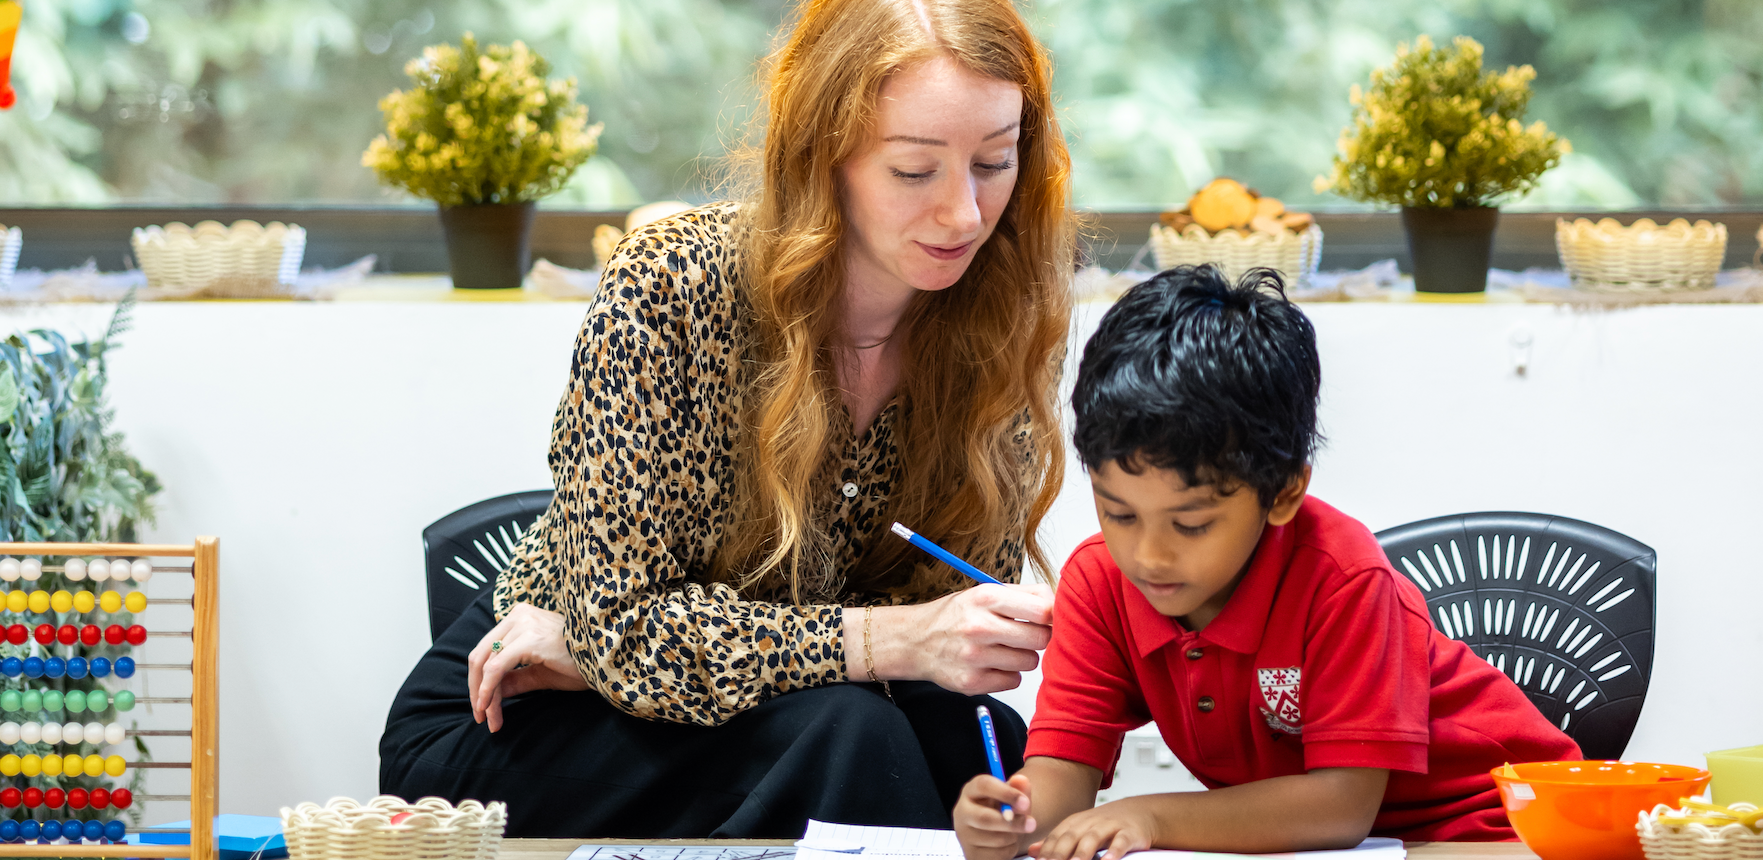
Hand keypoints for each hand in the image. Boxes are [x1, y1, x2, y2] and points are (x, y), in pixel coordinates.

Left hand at [467, 602, 589, 731]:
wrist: (607, 660)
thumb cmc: (580, 663)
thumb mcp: (540, 673)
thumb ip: (514, 679)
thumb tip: (488, 694)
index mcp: (520, 617)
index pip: (487, 650)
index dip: (478, 680)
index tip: (482, 706)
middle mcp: (519, 615)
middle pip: (481, 655)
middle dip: (476, 689)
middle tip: (480, 716)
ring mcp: (524, 624)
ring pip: (486, 664)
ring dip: (483, 695)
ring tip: (489, 719)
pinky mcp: (529, 639)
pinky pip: (497, 668)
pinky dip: (488, 690)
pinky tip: (489, 708)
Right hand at [863, 582, 1052, 694]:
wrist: (913, 641)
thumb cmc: (955, 616)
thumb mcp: (983, 593)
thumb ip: (1024, 595)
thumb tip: (1061, 604)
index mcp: (986, 598)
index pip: (1044, 609)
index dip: (1053, 616)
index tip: (1048, 619)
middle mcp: (979, 626)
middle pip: (1041, 638)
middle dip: (1039, 637)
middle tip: (1024, 635)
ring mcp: (975, 657)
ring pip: (1030, 662)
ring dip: (1022, 657)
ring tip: (1003, 649)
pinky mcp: (971, 683)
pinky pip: (1013, 681)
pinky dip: (1007, 674)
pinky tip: (991, 664)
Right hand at [956, 772, 1035, 859]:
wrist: (993, 834)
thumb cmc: (1002, 811)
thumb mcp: (1011, 798)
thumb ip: (1019, 789)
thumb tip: (1021, 780)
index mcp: (971, 791)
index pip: (983, 785)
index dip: (1006, 793)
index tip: (1026, 802)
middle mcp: (962, 811)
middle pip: (985, 818)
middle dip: (1013, 822)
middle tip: (1032, 824)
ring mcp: (963, 835)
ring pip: (995, 838)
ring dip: (1013, 836)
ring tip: (1015, 832)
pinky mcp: (970, 854)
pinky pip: (997, 854)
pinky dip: (1009, 850)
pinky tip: (1007, 844)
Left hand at [1030, 797, 1159, 859]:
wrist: (1139, 812)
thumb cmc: (1105, 826)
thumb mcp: (1079, 830)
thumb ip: (1057, 841)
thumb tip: (1033, 852)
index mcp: (1075, 823)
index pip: (1056, 837)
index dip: (1046, 851)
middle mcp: (1090, 823)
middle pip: (1071, 837)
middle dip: (1059, 853)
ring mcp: (1110, 826)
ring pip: (1094, 838)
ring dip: (1083, 852)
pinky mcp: (1129, 833)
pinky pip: (1121, 841)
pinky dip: (1115, 851)